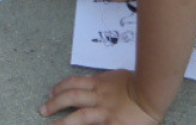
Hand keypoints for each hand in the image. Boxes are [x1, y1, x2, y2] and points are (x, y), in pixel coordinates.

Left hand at [40, 70, 161, 124]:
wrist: (152, 92)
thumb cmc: (139, 83)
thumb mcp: (119, 76)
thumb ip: (106, 80)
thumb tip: (95, 82)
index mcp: (100, 83)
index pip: (75, 84)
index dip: (61, 87)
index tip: (52, 92)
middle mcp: (99, 96)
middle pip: (71, 97)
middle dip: (54, 103)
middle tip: (42, 109)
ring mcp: (104, 111)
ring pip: (79, 116)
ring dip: (63, 121)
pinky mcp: (112, 124)